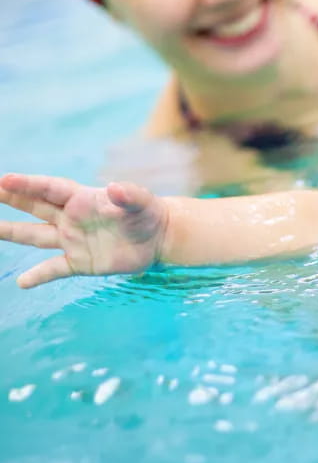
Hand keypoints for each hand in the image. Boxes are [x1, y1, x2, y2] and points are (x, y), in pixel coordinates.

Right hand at [0, 173, 167, 287]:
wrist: (158, 238)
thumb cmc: (149, 213)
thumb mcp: (142, 201)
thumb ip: (129, 194)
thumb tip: (114, 188)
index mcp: (83, 199)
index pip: (50, 190)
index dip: (28, 185)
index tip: (4, 180)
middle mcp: (72, 218)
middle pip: (35, 207)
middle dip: (12, 199)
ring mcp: (73, 240)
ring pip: (36, 236)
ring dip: (11, 233)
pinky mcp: (80, 262)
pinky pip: (54, 269)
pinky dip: (39, 275)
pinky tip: (22, 282)